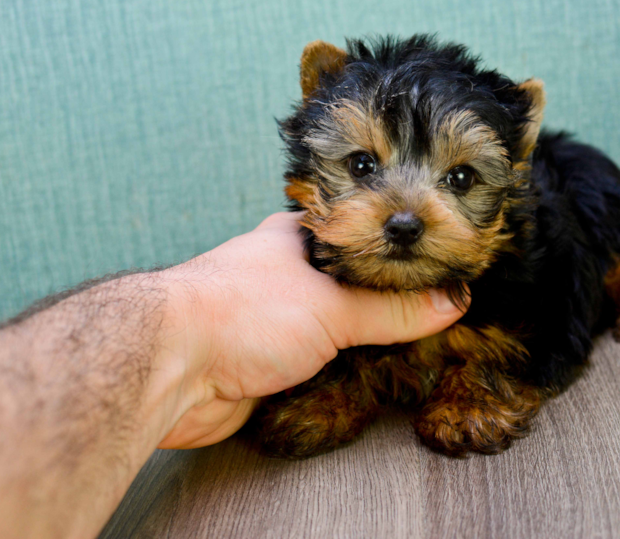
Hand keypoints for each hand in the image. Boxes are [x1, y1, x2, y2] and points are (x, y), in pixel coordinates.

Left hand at [156, 212, 468, 448]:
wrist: (169, 371)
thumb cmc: (239, 311)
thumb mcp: (333, 305)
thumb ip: (393, 309)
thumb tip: (450, 302)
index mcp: (301, 238)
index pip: (366, 236)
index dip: (403, 253)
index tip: (444, 271)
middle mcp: (288, 274)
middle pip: (354, 286)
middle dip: (390, 306)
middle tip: (437, 320)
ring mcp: (277, 320)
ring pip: (337, 329)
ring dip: (367, 345)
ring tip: (418, 355)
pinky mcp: (269, 364)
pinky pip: (321, 368)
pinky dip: (345, 377)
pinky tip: (377, 383)